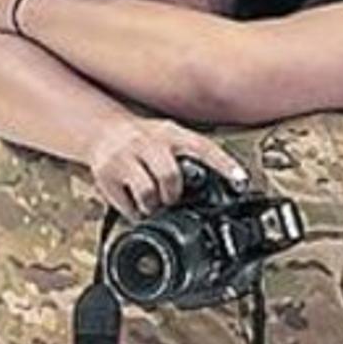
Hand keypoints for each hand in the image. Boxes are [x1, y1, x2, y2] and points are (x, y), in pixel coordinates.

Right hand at [89, 118, 248, 219]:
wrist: (102, 131)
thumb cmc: (143, 140)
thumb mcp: (169, 138)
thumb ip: (190, 156)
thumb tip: (218, 184)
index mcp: (170, 133)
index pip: (202, 146)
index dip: (223, 165)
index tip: (241, 180)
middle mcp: (147, 142)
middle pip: (170, 175)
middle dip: (173, 193)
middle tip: (171, 197)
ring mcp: (124, 157)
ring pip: (148, 192)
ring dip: (154, 204)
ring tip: (153, 201)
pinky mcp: (106, 175)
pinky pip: (128, 205)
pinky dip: (135, 211)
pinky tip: (136, 202)